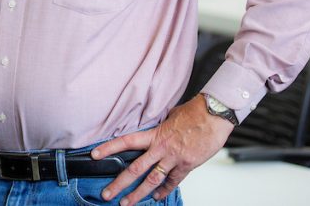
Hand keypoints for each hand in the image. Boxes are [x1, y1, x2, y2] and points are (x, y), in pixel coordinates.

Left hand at [90, 95, 232, 203]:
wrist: (214, 116)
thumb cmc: (194, 112)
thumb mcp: (170, 116)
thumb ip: (160, 126)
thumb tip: (155, 128)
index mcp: (155, 134)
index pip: (126, 141)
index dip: (109, 148)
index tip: (94, 155)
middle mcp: (162, 148)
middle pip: (136, 169)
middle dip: (119, 183)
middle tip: (107, 194)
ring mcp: (174, 159)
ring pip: (152, 181)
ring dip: (138, 194)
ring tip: (127, 203)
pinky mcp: (187, 166)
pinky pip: (172, 182)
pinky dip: (164, 191)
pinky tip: (157, 197)